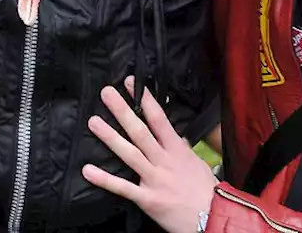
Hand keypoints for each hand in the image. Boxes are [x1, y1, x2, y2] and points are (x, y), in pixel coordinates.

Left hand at [83, 77, 217, 232]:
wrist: (213, 218)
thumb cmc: (206, 191)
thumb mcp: (197, 164)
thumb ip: (182, 148)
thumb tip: (175, 135)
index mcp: (176, 150)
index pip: (158, 118)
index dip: (144, 99)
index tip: (130, 83)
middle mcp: (164, 161)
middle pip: (140, 131)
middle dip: (122, 111)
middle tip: (106, 93)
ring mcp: (155, 179)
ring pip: (129, 154)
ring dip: (110, 137)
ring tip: (93, 122)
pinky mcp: (148, 199)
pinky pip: (123, 188)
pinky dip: (105, 179)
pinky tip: (88, 170)